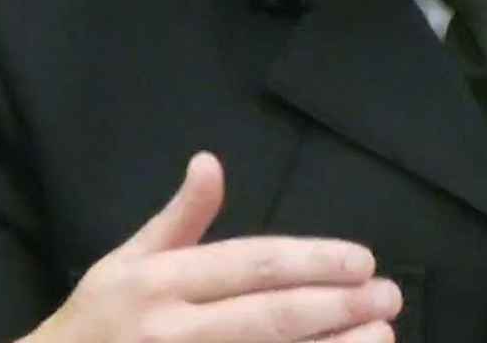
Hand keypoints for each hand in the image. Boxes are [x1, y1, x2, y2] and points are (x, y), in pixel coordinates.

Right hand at [27, 153, 399, 342]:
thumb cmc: (97, 322)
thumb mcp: (124, 262)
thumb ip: (178, 219)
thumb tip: (209, 162)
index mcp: (159, 282)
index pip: (251, 265)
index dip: (313, 261)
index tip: (362, 261)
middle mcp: (173, 330)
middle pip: (270, 317)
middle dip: (338, 305)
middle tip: (389, 296)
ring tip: (381, 337)